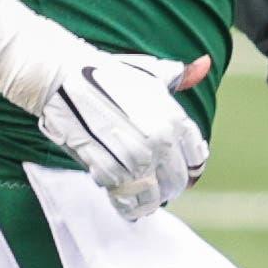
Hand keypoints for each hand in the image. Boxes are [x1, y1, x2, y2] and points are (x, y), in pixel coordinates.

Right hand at [38, 52, 213, 221]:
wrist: (62, 79)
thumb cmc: (104, 73)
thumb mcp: (148, 72)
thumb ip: (180, 77)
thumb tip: (205, 65)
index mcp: (175, 119)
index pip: (196, 159)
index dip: (190, 168)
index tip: (180, 172)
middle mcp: (160, 142)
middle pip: (176, 181)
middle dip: (168, 185)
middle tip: (156, 186)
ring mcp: (134, 159)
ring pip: (151, 195)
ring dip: (145, 199)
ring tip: (138, 196)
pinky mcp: (108, 170)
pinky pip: (123, 198)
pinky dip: (123, 202)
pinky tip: (120, 197)